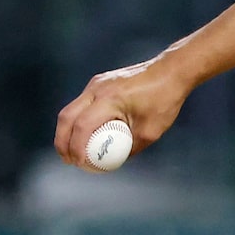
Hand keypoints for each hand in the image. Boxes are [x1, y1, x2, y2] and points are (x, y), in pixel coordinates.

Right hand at [54, 59, 191, 171]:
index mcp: (109, 99)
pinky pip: (82, 103)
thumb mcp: (151, 131)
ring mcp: (96, 83)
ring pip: (71, 108)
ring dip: (67, 130)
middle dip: (62, 140)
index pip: (83, 126)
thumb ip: (131, 148)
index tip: (78, 163)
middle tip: (67, 159)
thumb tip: (116, 160)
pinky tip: (84, 133)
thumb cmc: (165, 99)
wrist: (171, 71)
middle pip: (67, 116)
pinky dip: (78, 119)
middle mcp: (97, 89)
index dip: (76, 147)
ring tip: (72, 150)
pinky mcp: (100, 82)